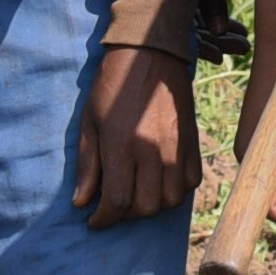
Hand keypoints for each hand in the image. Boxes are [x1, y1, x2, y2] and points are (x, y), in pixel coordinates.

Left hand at [78, 43, 194, 224]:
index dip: (104, 220)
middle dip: (125, 215)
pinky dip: (175, 191)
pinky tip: (159, 183)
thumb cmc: (112, 86)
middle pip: (146, 207)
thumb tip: (82, 202)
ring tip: (136, 196)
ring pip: (171, 200)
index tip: (94, 221)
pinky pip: (190, 183)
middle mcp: (154, 151)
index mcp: (123, 145)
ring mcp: (178, 148)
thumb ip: (87, 165)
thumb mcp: (89, 122)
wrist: (151, 53)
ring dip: (152, 205)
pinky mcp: (193, 142)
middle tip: (113, 207)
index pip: (118, 201)